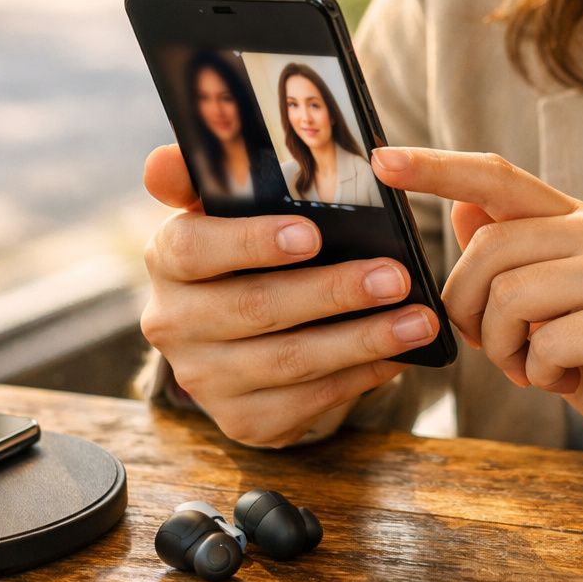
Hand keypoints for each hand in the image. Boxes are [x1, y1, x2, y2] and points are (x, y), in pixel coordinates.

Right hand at [138, 145, 437, 447]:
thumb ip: (197, 175)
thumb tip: (165, 160)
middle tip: (395, 277)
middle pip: (255, 308)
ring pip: (289, 361)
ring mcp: (205, 379)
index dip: (251, 243)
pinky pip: (307, 402)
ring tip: (417, 321)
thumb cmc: (244, 252)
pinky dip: (358, 378)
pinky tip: (398, 356)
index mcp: (167, 260)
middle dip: (333, 293)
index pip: (194, 249)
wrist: (235, 335)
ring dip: (361, 340)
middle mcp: (174, 324)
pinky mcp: (242, 421)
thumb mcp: (221, 208)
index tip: (310, 234)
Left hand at [370, 147, 582, 473]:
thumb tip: (461, 209)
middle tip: (492, 347)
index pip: (497, 176)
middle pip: (486, 247)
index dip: (435, 168)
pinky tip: (570, 380)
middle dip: (466, 307)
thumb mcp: (552, 306)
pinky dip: (540, 375)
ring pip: (506, 296)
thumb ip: (513, 258)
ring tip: (536, 367)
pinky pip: (541, 344)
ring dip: (503, 349)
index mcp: (579, 223)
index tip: (381, 159)